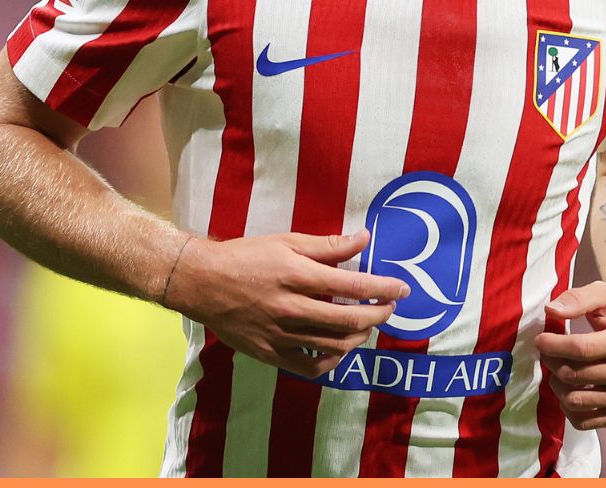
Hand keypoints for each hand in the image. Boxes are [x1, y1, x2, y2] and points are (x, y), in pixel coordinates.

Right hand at [166, 229, 409, 377]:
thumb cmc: (246, 257)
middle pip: (350, 320)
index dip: (384, 288)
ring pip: (334, 345)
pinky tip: (339, 349)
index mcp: (297, 276)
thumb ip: (327, 246)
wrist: (203, 283)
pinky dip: (332, 361)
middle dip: (379, 314)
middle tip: (390, 307)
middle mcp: (291, 308)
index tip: (402, 288)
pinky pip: (311, 367)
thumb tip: (363, 238)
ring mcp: (281, 335)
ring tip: (366, 325)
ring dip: (359, 336)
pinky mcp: (270, 354)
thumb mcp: (286, 242)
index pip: (353, 286)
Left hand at [533, 281, 605, 430]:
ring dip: (557, 385)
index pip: (581, 349)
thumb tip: (551, 311)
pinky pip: (584, 421)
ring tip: (558, 369)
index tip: (540, 340)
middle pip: (575, 375)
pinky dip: (568, 407)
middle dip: (552, 362)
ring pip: (576, 401)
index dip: (553, 345)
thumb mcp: (605, 295)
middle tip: (548, 353)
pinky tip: (568, 389)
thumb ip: (577, 298)